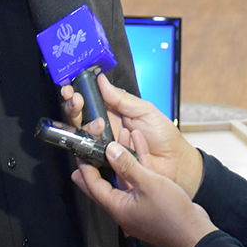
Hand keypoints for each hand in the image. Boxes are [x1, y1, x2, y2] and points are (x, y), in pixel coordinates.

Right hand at [62, 74, 203, 196]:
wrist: (175, 162)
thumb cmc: (163, 136)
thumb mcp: (144, 110)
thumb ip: (121, 98)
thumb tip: (102, 81)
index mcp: (112, 114)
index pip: (88, 103)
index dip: (77, 95)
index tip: (71, 88)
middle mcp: (104, 131)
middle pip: (78, 119)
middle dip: (73, 107)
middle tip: (76, 101)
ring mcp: (102, 148)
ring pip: (80, 137)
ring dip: (84, 127)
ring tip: (98, 124)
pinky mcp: (104, 165)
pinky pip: (89, 158)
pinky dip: (90, 149)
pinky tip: (100, 142)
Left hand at [72, 133, 216, 246]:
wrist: (194, 233)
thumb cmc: (172, 216)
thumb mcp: (148, 184)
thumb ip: (127, 166)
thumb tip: (111, 151)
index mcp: (119, 208)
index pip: (94, 187)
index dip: (86, 169)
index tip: (81, 156)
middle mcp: (125, 209)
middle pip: (105, 185)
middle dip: (97, 168)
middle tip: (86, 157)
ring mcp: (138, 206)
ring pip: (124, 180)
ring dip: (122, 161)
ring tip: (117, 143)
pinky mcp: (151, 203)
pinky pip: (139, 181)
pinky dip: (138, 165)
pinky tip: (140, 149)